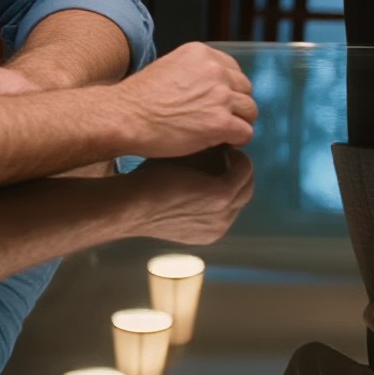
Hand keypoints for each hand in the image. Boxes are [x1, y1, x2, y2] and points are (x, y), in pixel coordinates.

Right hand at [115, 44, 257, 154]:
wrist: (124, 117)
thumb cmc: (138, 98)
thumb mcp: (169, 67)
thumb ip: (194, 72)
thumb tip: (209, 88)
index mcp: (203, 54)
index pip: (233, 70)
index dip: (229, 89)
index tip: (221, 102)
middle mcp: (216, 70)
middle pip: (245, 89)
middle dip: (236, 105)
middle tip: (224, 119)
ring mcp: (220, 96)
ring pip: (249, 110)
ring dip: (240, 122)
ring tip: (226, 133)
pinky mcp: (220, 122)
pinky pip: (245, 132)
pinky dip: (239, 139)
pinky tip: (227, 143)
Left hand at [121, 150, 254, 247]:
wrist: (127, 203)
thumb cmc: (144, 192)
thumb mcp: (177, 191)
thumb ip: (197, 181)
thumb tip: (214, 155)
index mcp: (209, 231)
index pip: (232, 203)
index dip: (230, 178)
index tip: (223, 157)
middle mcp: (219, 227)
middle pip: (244, 192)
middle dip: (238, 169)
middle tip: (229, 147)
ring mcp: (222, 215)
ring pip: (247, 181)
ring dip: (239, 160)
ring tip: (225, 143)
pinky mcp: (221, 196)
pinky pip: (243, 171)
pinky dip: (237, 156)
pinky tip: (223, 144)